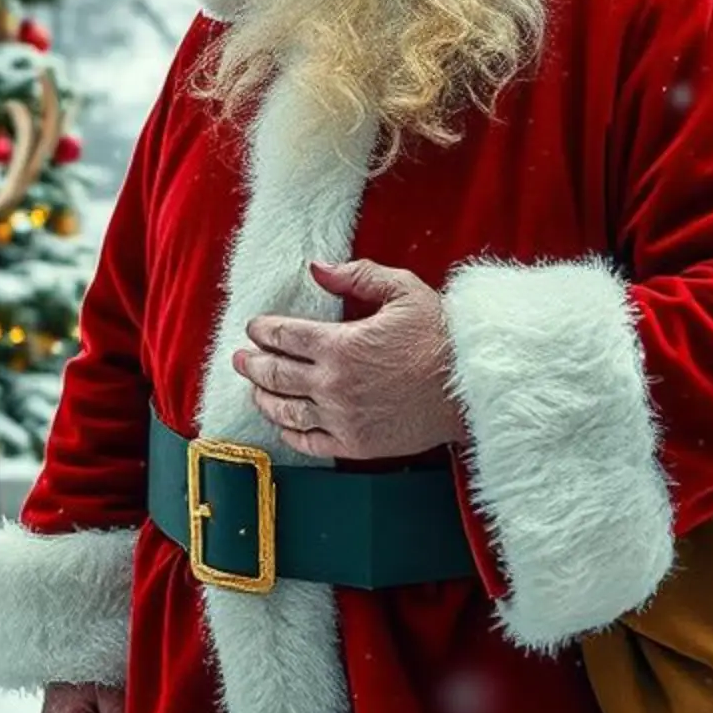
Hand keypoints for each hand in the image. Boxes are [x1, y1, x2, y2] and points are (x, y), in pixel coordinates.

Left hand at [232, 258, 465, 460]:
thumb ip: (356, 275)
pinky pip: (309, 442)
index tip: (254, 328)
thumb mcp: (403, 291)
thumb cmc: (441, 336)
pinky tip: (283, 424)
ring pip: (285, 410)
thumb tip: (316, 268)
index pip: (283, 336)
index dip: (263, 330)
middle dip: (251, 363)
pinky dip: (289, 433)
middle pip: (275, 374)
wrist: (472, 387)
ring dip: (263, 397)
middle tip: (240, 358)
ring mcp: (342, 418)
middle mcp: (333, 384)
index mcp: (340, 344)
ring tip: (254, 388)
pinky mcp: (357, 444)